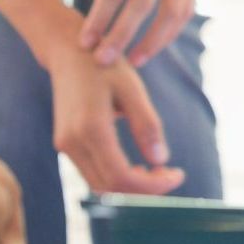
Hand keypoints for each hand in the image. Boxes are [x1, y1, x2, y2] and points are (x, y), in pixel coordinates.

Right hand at [46, 19, 185, 194]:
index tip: (177, 176)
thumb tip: (161, 160)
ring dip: (130, 187)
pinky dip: (116, 178)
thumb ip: (147, 125)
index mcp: (90, 128)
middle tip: (171, 175)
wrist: (69, 53)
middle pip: (109, 187)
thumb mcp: (133, 90)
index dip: (151, 185)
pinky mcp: (66, 145)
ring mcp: (65, 145)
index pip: (120, 177)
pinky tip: (138, 167)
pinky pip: (92, 173)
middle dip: (144, 189)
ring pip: (99, 185)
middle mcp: (72, 142)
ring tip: (159, 172)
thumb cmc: (105, 67)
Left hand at [80, 0, 219, 67]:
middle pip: (141, 4)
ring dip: (152, 41)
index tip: (85, 43)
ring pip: (170, 12)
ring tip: (134, 61)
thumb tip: (99, 8)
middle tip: (103, 61)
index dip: (99, 19)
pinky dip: (170, 31)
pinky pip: (185, 9)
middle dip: (121, 36)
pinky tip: (155, 44)